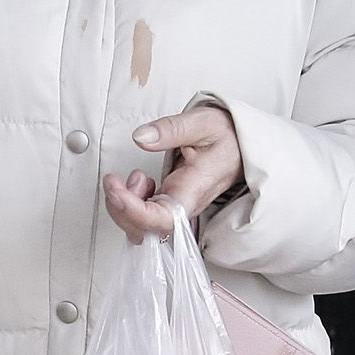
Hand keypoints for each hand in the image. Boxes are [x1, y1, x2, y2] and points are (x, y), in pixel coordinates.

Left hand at [104, 104, 243, 239]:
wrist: (240, 145)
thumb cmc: (227, 137)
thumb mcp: (202, 123)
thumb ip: (171, 129)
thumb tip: (141, 137)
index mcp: (195, 189)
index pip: (164, 219)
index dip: (134, 212)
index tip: (116, 189)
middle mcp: (184, 205)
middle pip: (146, 231)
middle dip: (120, 208)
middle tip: (113, 180)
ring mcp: (175, 208)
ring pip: (140, 228)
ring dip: (123, 206)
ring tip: (129, 178)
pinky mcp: (168, 205)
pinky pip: (142, 218)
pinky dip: (129, 203)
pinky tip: (137, 182)